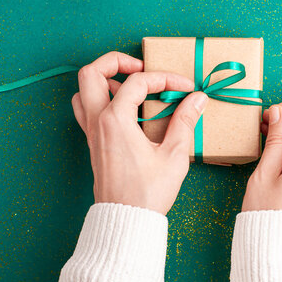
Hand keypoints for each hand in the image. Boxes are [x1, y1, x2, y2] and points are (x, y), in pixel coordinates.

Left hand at [72, 52, 207, 213]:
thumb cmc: (148, 192)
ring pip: (83, 90)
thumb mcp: (173, 155)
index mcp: (115, 120)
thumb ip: (185, 121)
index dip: (165, 78)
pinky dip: (100, 100)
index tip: (186, 88)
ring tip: (132, 88)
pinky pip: (86, 110)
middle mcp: (98, 122)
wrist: (126, 220)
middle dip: (117, 62)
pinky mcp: (93, 143)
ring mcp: (91, 132)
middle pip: (92, 73)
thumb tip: (197, 98)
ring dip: (105, 80)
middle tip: (142, 68)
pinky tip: (124, 110)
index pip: (138, 82)